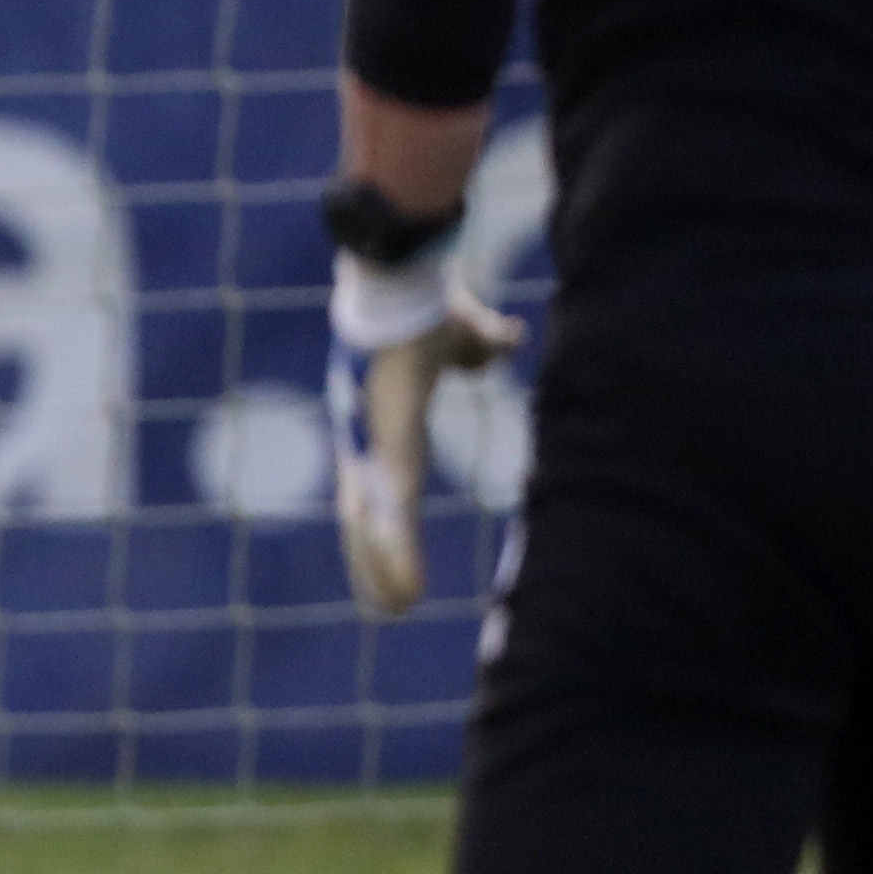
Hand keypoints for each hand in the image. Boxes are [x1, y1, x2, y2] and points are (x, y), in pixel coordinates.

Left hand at [324, 231, 520, 618]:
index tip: (391, 563)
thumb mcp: (462, 334)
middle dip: (378, 556)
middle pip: (368, 509)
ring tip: (397, 604)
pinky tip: (399, 584)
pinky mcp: (384, 433)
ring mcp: (370, 436)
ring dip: (386, 558)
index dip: (382, 527)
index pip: (377, 487)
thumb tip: (504, 339)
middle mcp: (368, 433)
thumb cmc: (427, 298)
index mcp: (381, 422)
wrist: (402, 268)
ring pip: (375, 512)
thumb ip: (481, 343)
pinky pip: (391, 496)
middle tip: (391, 606)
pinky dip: (394, 542)